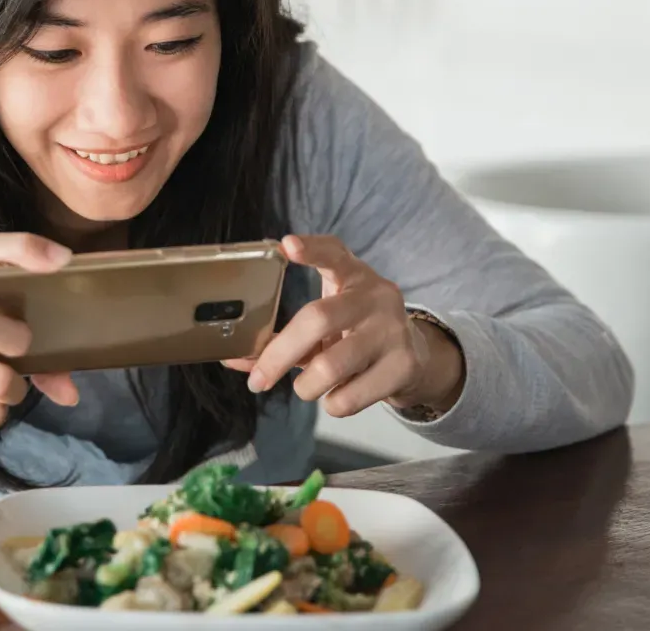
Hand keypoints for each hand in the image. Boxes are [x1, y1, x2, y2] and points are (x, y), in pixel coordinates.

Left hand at [223, 235, 464, 416]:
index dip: (311, 250)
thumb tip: (234, 358)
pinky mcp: (403, 366)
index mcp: (353, 276)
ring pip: (331, 366)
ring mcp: (393, 330)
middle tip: (257, 380)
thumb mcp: (323, 325)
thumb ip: (281, 337)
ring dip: (306, 387)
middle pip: (318, 319)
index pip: (333, 253)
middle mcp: (376, 297)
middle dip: (277, 356)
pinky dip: (332, 404)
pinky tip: (339, 394)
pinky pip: (349, 397)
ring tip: (308, 387)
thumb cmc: (354, 334)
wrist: (415, 358)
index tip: (286, 246)